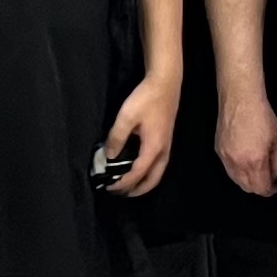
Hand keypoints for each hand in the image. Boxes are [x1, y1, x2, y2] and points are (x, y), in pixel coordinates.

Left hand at [102, 75, 179, 197]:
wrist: (166, 83)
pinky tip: (139, 168)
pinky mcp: (166, 140)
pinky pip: (159, 165)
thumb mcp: (126, 116)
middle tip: (120, 193)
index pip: (138, 174)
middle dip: (137, 190)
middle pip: (153, 180)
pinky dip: (148, 173)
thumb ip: (116, 137)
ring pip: (158, 173)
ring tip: (129, 185)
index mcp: (154, 148)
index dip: (124, 183)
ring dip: (144, 183)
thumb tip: (109, 156)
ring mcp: (167, 146)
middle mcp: (163, 151)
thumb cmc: (146, 98)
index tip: (110, 187)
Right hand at [216, 87, 276, 198]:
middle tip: (267, 180)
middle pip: (247, 188)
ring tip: (256, 170)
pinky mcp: (219, 151)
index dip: (270, 190)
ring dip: (247, 180)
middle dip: (258, 187)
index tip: (274, 187)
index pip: (261, 188)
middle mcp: (238, 162)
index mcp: (255, 161)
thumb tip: (275, 175)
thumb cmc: (260, 116)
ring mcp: (226, 158)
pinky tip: (244, 160)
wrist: (241, 100)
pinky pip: (228, 168)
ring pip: (236, 180)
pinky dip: (237, 170)